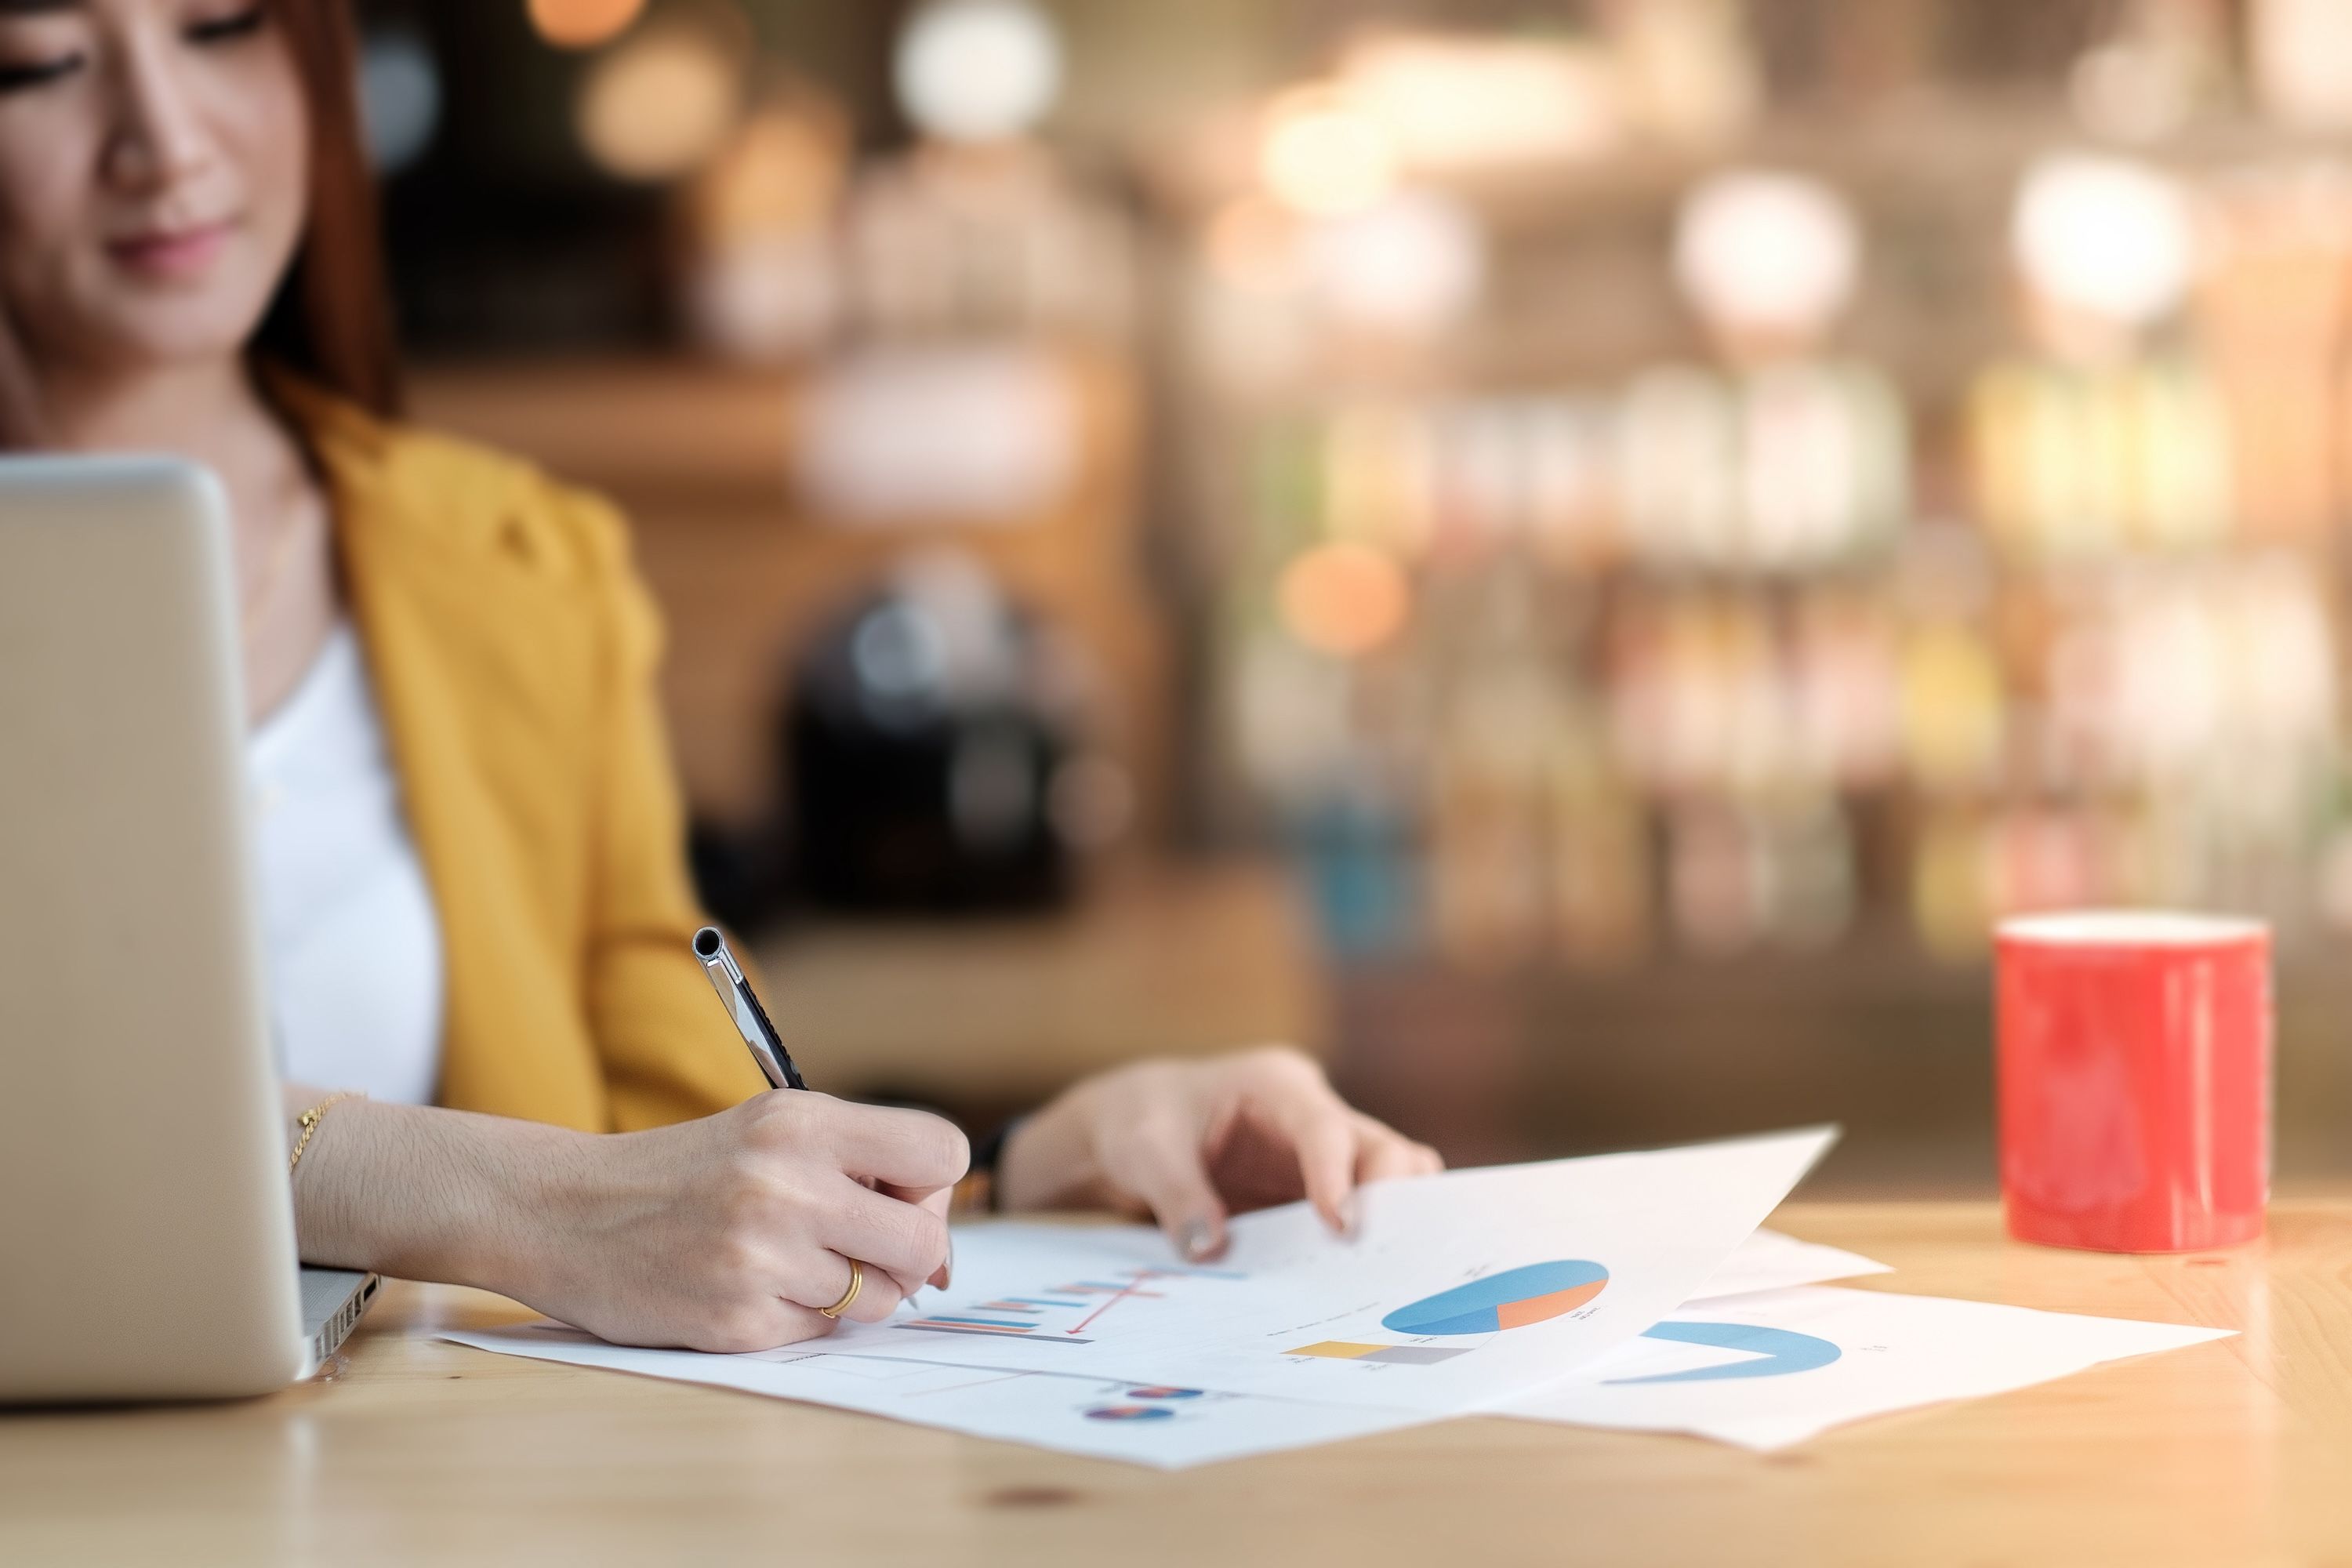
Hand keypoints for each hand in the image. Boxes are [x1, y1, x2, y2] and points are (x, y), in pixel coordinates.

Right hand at [518, 1092, 966, 1352]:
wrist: (565, 1212)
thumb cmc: (687, 1172)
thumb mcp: (770, 1129)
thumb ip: (860, 1164)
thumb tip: (944, 1249)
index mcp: (803, 1121)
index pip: (943, 1152)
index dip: (933, 1185)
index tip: (897, 1195)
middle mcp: (787, 1183)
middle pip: (926, 1242)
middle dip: (908, 1255)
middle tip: (862, 1248)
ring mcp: (761, 1256)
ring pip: (880, 1300)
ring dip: (853, 1294)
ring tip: (796, 1265)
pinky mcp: (737, 1321)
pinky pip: (820, 1334)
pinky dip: (798, 1318)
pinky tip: (751, 1288)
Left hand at [994, 1047, 1441, 1260]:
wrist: (1127, 1132)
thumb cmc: (1137, 1122)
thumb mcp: (1143, 1150)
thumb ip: (1176, 1195)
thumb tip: (1211, 1249)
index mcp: (1275, 1085)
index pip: (1323, 1127)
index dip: (1336, 1174)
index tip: (1341, 1226)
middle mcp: (1312, 1115)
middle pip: (1381, 1149)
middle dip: (1393, 1197)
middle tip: (1387, 1258)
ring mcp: (1321, 1158)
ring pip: (1390, 1182)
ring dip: (1394, 1225)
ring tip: (1387, 1279)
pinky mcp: (1315, 1197)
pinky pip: (1360, 1218)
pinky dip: (1368, 1248)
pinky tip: (1360, 1290)